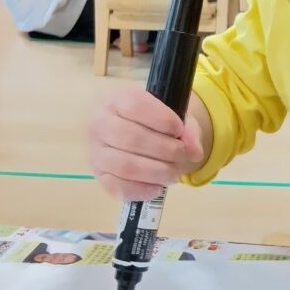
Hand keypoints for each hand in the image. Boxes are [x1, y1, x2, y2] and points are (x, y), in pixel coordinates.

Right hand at [88, 89, 202, 201]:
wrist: (135, 132)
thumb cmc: (155, 120)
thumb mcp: (175, 116)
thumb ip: (187, 129)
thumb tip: (194, 151)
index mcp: (117, 100)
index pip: (136, 105)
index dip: (162, 119)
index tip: (179, 129)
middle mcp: (99, 123)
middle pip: (132, 138)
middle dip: (165, 150)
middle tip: (183, 155)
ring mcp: (96, 151)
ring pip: (125, 165)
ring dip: (156, 172)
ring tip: (174, 173)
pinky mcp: (99, 176)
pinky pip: (116, 187)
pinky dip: (141, 190)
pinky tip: (158, 187)